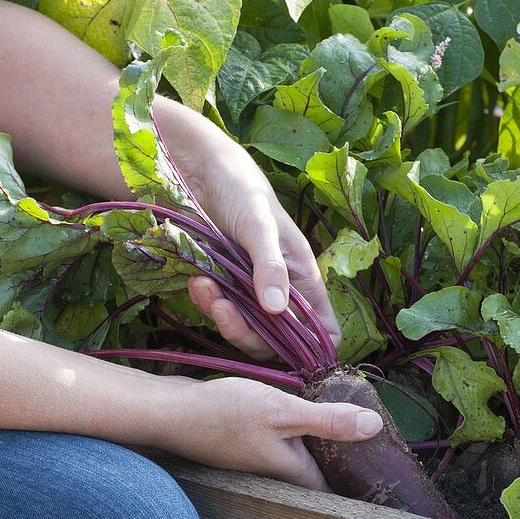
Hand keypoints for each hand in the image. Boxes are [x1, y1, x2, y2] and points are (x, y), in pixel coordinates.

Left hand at [163, 119, 340, 359]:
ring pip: (244, 330)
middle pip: (276, 342)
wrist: (199, 170)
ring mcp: (251, 292)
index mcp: (303, 279)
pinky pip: (218, 312)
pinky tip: (196, 280)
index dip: (310, 348)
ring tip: (204, 287)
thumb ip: (269, 266)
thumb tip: (276, 310)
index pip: (323, 331)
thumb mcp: (259, 225)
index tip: (283, 348)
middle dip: (248, 334)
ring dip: (222, 317)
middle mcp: (281, 291)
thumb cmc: (241, 188)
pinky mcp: (224, 287)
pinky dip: (206, 302)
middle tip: (223, 310)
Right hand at [167, 376, 381, 490]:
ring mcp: (257, 459)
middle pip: (318, 474)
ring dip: (321, 445)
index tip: (386, 478)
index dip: (359, 485)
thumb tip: (374, 428)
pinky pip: (282, 442)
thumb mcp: (282, 410)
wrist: (168, 411)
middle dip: (344, 464)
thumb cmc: (223, 413)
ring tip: (351, 429)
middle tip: (377, 449)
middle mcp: (276, 472)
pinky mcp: (244, 443)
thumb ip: (327, 420)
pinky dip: (298, 432)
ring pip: (300, 457)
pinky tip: (304, 412)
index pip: (334, 489)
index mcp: (291, 472)